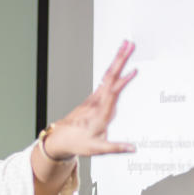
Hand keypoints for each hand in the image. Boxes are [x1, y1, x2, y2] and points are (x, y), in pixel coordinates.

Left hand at [42, 40, 138, 159]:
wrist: (60, 139)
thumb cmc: (77, 142)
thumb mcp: (97, 149)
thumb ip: (116, 147)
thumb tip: (133, 148)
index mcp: (100, 114)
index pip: (113, 94)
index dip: (123, 81)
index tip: (133, 70)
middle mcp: (96, 102)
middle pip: (110, 77)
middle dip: (120, 60)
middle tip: (129, 45)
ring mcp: (94, 98)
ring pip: (107, 75)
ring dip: (117, 60)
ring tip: (126, 47)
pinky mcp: (93, 98)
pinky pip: (104, 81)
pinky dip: (113, 70)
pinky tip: (117, 63)